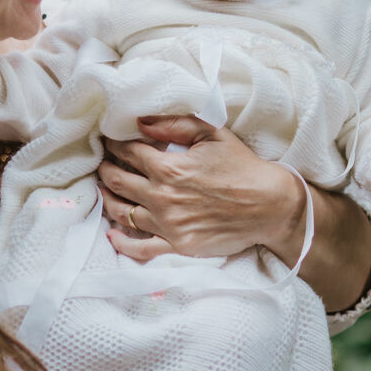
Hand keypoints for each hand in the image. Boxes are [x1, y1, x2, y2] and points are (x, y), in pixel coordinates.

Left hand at [97, 116, 304, 263]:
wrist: (269, 206)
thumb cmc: (242, 167)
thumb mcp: (211, 134)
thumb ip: (174, 124)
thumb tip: (140, 122)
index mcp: (169, 168)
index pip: (128, 152)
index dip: (114, 144)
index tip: (108, 141)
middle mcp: (162, 197)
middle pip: (117, 181)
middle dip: (105, 169)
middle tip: (101, 163)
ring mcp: (168, 224)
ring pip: (122, 212)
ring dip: (107, 199)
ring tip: (103, 190)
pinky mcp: (177, 245)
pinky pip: (140, 248)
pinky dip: (122, 242)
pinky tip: (112, 235)